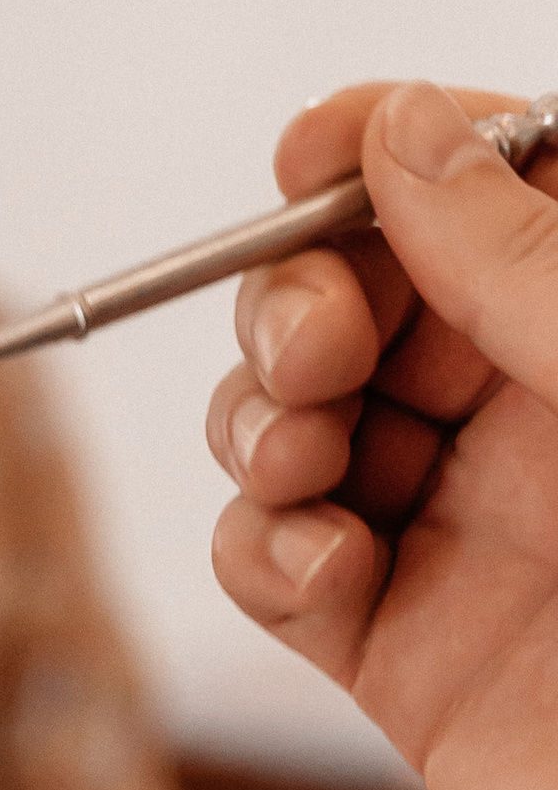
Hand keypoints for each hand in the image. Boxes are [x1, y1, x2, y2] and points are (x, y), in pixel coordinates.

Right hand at [208, 76, 557, 789]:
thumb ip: (526, 261)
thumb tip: (403, 132)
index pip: (484, 194)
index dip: (388, 154)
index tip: (309, 153)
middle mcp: (546, 424)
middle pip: (360, 296)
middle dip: (300, 298)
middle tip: (318, 350)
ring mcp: (471, 537)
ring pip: (296, 422)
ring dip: (259, 422)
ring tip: (302, 465)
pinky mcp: (405, 657)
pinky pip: (277, 565)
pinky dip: (262, 548)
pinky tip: (320, 568)